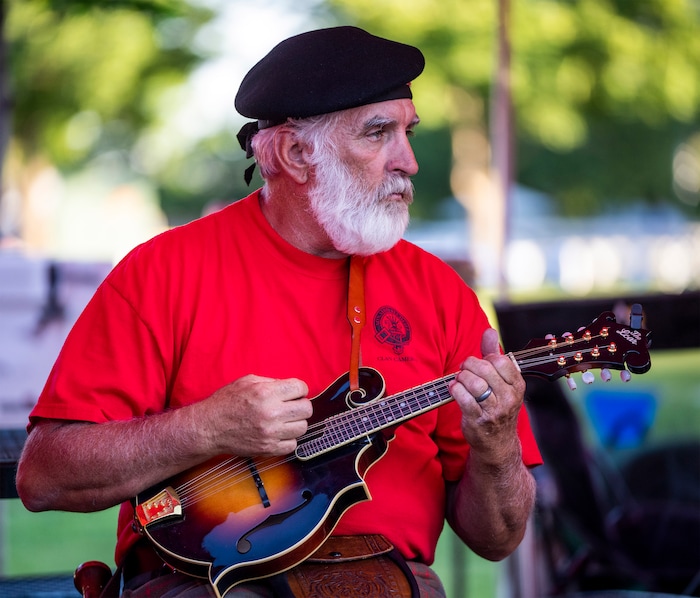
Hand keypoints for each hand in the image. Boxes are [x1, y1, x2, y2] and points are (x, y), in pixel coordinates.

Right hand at [198, 375, 311, 456]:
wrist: (209, 427)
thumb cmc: (227, 402)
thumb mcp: (247, 381)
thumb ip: (272, 382)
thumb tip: (292, 388)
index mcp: (266, 393)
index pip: (302, 388)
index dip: (299, 389)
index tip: (294, 393)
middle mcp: (271, 413)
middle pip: (307, 408)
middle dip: (300, 405)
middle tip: (290, 406)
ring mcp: (270, 433)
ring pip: (303, 427)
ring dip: (295, 422)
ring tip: (284, 420)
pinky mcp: (268, 449)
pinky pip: (293, 445)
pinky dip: (288, 439)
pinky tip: (278, 433)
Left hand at [449, 328, 524, 461]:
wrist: (497, 443)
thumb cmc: (497, 405)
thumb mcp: (501, 381)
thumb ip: (494, 354)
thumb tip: (489, 330)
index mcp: (517, 385)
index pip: (500, 361)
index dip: (485, 359)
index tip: (480, 364)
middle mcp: (509, 398)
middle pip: (484, 369)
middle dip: (469, 366)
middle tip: (464, 370)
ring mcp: (494, 411)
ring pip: (473, 383)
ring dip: (461, 378)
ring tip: (459, 380)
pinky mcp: (478, 420)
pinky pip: (463, 398)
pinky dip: (455, 390)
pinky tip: (453, 389)